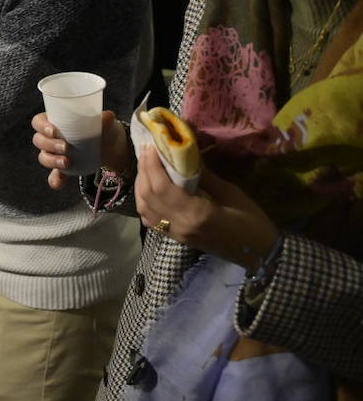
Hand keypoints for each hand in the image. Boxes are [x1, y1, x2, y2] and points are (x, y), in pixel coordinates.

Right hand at [32, 111, 130, 189]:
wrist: (111, 146)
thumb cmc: (101, 128)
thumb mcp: (104, 121)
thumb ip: (105, 118)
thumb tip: (107, 117)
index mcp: (54, 121)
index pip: (38, 122)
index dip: (41, 126)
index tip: (53, 130)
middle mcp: (50, 137)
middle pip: (39, 140)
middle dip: (49, 144)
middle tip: (65, 147)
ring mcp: (54, 153)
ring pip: (44, 157)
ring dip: (52, 161)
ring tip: (67, 162)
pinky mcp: (62, 168)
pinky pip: (54, 176)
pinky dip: (55, 180)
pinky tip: (58, 184)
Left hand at [134, 147, 279, 268]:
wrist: (260, 255)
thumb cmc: (252, 222)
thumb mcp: (232, 194)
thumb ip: (205, 176)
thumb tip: (184, 156)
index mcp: (195, 214)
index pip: (161, 187)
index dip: (151, 165)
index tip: (150, 145)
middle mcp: (179, 225)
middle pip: (148, 195)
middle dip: (143, 170)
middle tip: (145, 150)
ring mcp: (175, 234)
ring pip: (144, 208)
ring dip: (140, 185)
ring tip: (146, 166)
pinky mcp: (176, 239)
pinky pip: (150, 220)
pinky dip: (144, 202)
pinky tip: (149, 189)